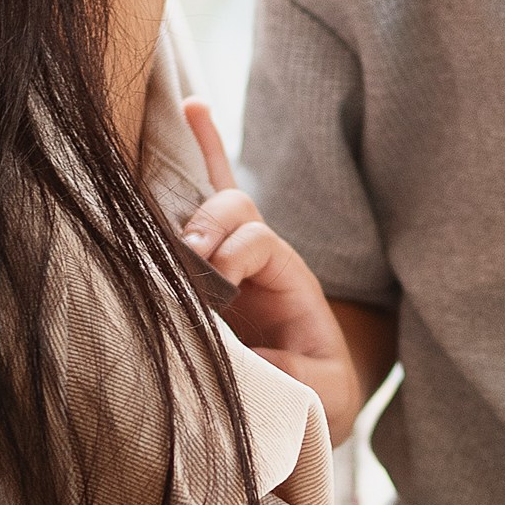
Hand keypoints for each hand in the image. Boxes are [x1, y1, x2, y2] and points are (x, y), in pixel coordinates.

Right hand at [177, 100, 366, 448]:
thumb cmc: (314, 395)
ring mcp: (232, 253)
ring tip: (184, 117)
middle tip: (187, 258)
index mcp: (289, 283)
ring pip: (215, 195)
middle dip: (207, 225)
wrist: (314, 398)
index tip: (216, 286)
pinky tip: (194, 106)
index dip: (234, 253)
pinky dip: (204, 150)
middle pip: (235, 210)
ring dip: (197, 161)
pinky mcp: (208, 261)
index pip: (259, 243)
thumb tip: (256, 362)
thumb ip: (297, 377)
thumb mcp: (320, 393)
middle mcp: (259, 258)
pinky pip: (208, 193)